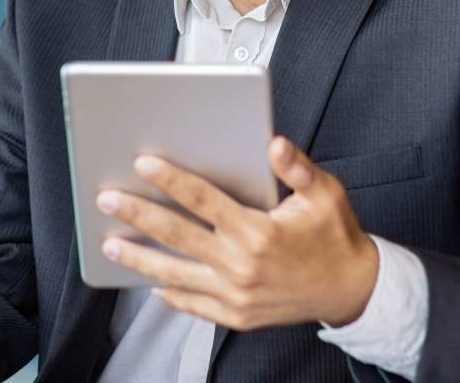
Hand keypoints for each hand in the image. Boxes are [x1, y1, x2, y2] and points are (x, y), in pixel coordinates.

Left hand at [97, 136, 378, 329]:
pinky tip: (149, 282)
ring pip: (175, 274)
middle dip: (137, 215)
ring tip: (110, 245)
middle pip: (177, 235)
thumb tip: (273, 143)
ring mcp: (236, 295)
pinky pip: (194, 304)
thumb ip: (296, 167)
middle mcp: (242, 264)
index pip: (203, 200)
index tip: (143, 163)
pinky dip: (169, 294)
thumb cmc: (335, 237)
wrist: (353, 290)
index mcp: (259, 231)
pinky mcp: (236, 316)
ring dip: (139, 259)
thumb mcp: (324, 193)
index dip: (170, 180)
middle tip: (107, 200)